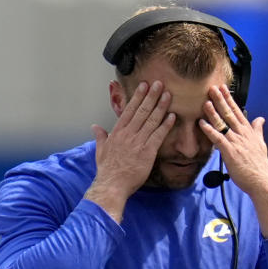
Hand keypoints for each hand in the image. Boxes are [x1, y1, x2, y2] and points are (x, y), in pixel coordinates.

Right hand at [85, 80, 174, 219]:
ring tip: (168, 95)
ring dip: (161, 107)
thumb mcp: (101, 150)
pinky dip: (165, 125)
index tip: (144, 86)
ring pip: (151, 120)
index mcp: (117, 132)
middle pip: (142, 111)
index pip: (129, 110)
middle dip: (151, 96)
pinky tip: (172, 116)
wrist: (112, 184)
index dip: (138, 96)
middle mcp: (128, 134)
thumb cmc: (107, 170)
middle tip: (159, 83)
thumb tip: (95, 127)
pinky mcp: (148, 152)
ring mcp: (138, 142)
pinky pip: (158, 136)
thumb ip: (100, 137)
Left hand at [200, 85, 267, 236]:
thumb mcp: (261, 144)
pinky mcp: (230, 152)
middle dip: (221, 100)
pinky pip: (218, 139)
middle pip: (229, 114)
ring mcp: (236, 142)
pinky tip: (202, 123)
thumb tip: (260, 119)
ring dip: (213, 112)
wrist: (262, 180)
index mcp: (248, 132)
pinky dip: (209, 130)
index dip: (230, 99)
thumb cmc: (260, 165)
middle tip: (212, 88)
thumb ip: (258, 130)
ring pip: (223, 124)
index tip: (223, 89)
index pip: (238, 112)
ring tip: (205, 101)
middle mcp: (242, 134)